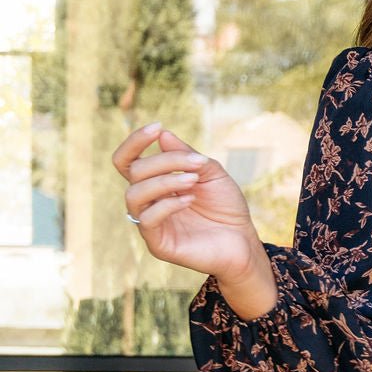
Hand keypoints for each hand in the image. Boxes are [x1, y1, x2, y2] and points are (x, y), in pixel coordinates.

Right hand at [112, 122, 261, 284]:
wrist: (243, 240)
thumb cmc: (226, 206)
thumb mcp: (210, 172)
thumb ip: (186, 155)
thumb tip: (163, 135)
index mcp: (154, 183)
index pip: (127, 161)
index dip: (135, 142)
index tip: (157, 127)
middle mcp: (147, 202)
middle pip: (134, 172)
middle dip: (166, 162)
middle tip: (197, 164)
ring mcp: (150, 223)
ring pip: (134, 194)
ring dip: (164, 181)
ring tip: (193, 180)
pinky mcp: (158, 244)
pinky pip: (147, 219)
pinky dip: (167, 205)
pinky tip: (190, 200)